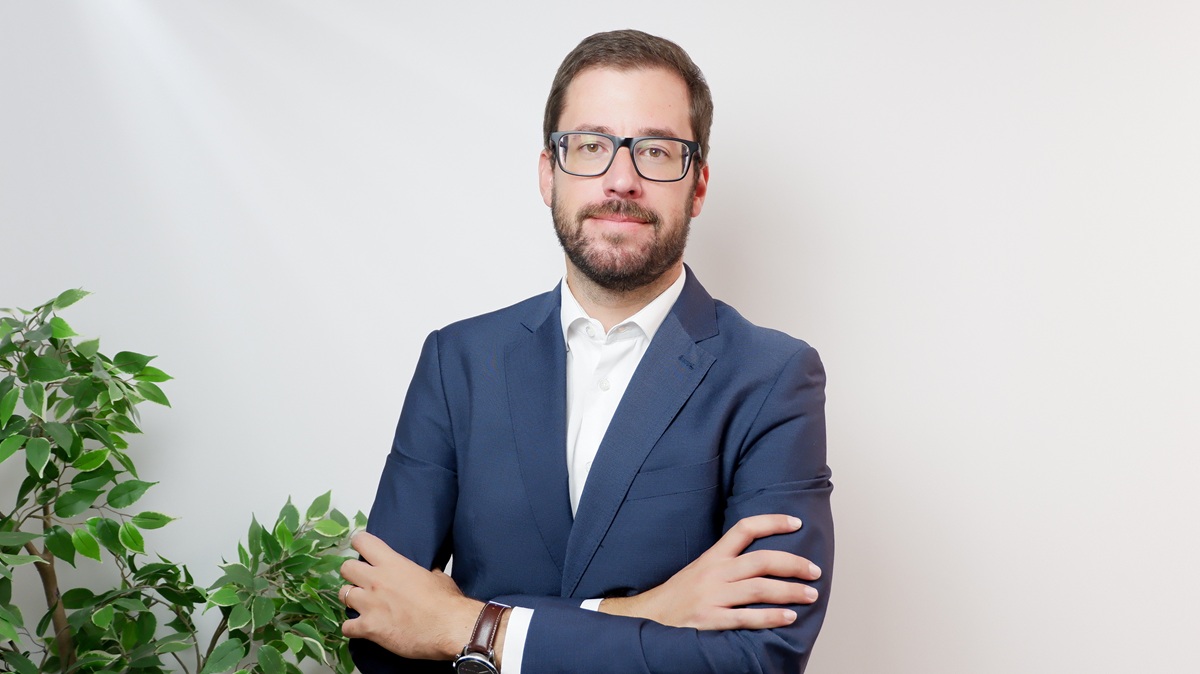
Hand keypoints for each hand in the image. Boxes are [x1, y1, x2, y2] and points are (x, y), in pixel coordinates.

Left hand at [339, 532, 483, 660]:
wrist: (448, 627)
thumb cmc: (446, 602)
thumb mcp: (437, 577)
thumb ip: (426, 573)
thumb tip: (429, 575)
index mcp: (393, 563)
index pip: (362, 541)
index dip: (360, 544)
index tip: (363, 551)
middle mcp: (375, 580)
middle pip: (346, 568)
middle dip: (352, 574)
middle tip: (362, 582)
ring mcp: (369, 604)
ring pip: (342, 594)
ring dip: (351, 599)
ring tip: (362, 606)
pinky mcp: (368, 627)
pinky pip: (346, 626)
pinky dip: (352, 628)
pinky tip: (361, 629)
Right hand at [600, 514, 820, 629]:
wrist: (648, 617)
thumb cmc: (680, 595)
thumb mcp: (700, 569)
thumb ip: (728, 563)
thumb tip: (764, 560)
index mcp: (713, 556)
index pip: (744, 529)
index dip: (772, 522)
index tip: (796, 522)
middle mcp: (714, 573)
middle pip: (760, 560)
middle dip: (793, 564)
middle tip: (814, 570)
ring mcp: (712, 596)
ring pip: (758, 589)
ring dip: (789, 591)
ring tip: (810, 594)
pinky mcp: (710, 620)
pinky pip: (746, 618)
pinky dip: (770, 618)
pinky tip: (788, 619)